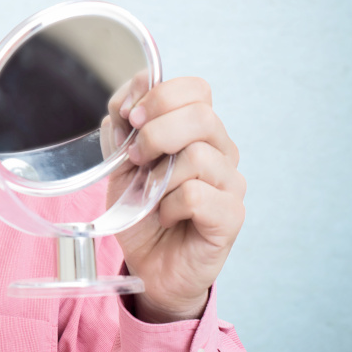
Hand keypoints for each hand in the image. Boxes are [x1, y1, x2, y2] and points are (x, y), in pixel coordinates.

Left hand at [107, 77, 245, 322]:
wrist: (149, 262)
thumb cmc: (140, 209)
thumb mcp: (119, 161)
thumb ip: (121, 126)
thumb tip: (126, 105)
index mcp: (198, 130)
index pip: (196, 89)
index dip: (159, 95)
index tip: (131, 118)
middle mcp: (221, 151)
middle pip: (201, 116)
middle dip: (155, 133)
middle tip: (136, 158)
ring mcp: (230, 183)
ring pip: (199, 156)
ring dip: (160, 177)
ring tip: (151, 196)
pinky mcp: (231, 216)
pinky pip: (197, 196)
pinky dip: (170, 206)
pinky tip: (166, 216)